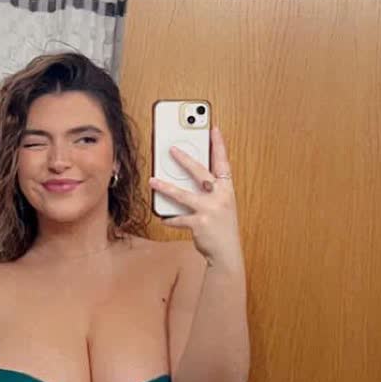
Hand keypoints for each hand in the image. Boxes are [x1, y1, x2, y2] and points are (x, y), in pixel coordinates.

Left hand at [149, 126, 242, 268]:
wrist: (227, 252)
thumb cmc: (223, 228)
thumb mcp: (223, 205)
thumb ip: (211, 191)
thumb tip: (191, 178)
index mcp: (227, 189)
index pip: (223, 162)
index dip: (218, 145)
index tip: (213, 129)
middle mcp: (220, 197)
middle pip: (200, 173)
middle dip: (185, 160)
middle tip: (172, 149)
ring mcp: (210, 210)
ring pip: (183, 195)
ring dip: (166, 187)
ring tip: (153, 181)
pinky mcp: (199, 223)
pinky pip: (179, 218)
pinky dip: (170, 219)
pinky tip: (164, 218)